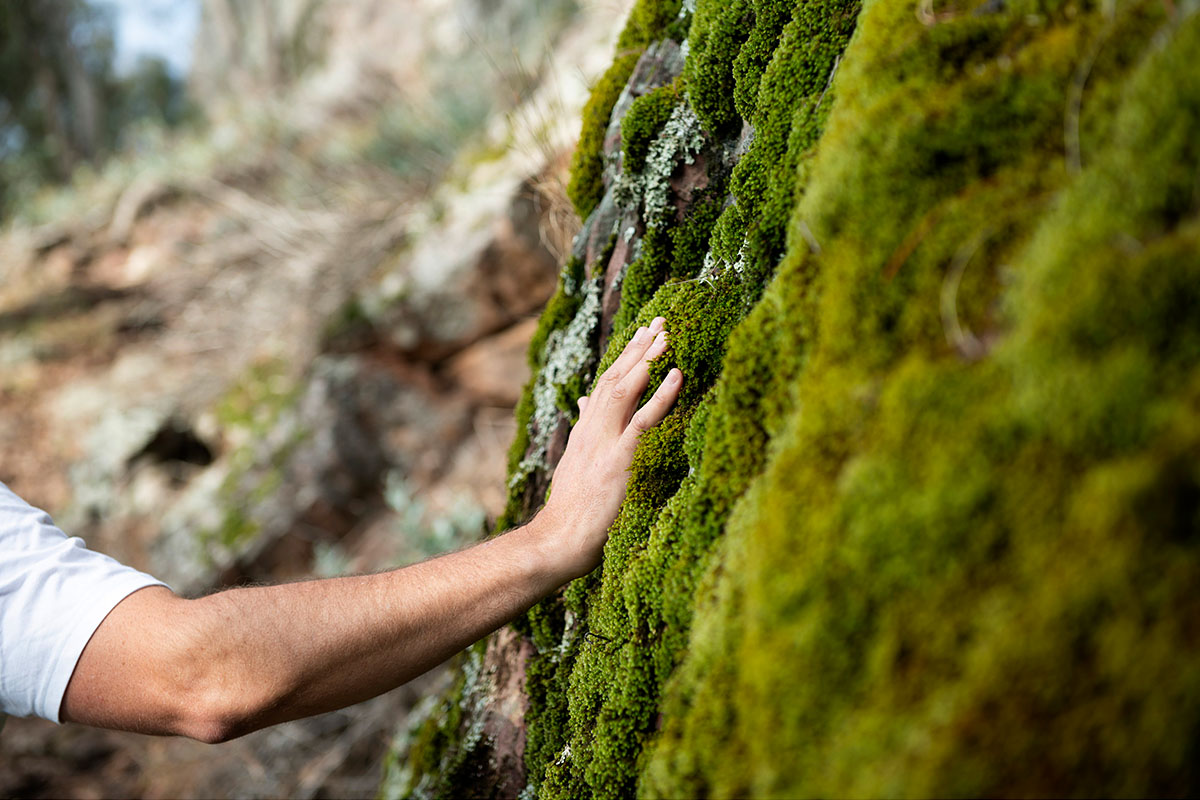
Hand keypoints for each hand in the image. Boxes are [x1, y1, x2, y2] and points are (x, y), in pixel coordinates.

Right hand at [535, 316, 682, 578]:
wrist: (558, 540)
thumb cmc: (570, 512)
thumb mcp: (574, 464)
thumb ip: (583, 431)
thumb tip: (584, 402)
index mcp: (585, 432)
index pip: (604, 384)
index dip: (624, 358)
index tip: (642, 334)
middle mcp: (593, 430)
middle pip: (616, 378)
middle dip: (638, 348)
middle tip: (660, 321)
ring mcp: (605, 443)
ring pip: (627, 390)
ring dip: (649, 359)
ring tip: (668, 335)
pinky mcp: (620, 460)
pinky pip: (644, 420)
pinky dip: (661, 394)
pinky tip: (677, 374)